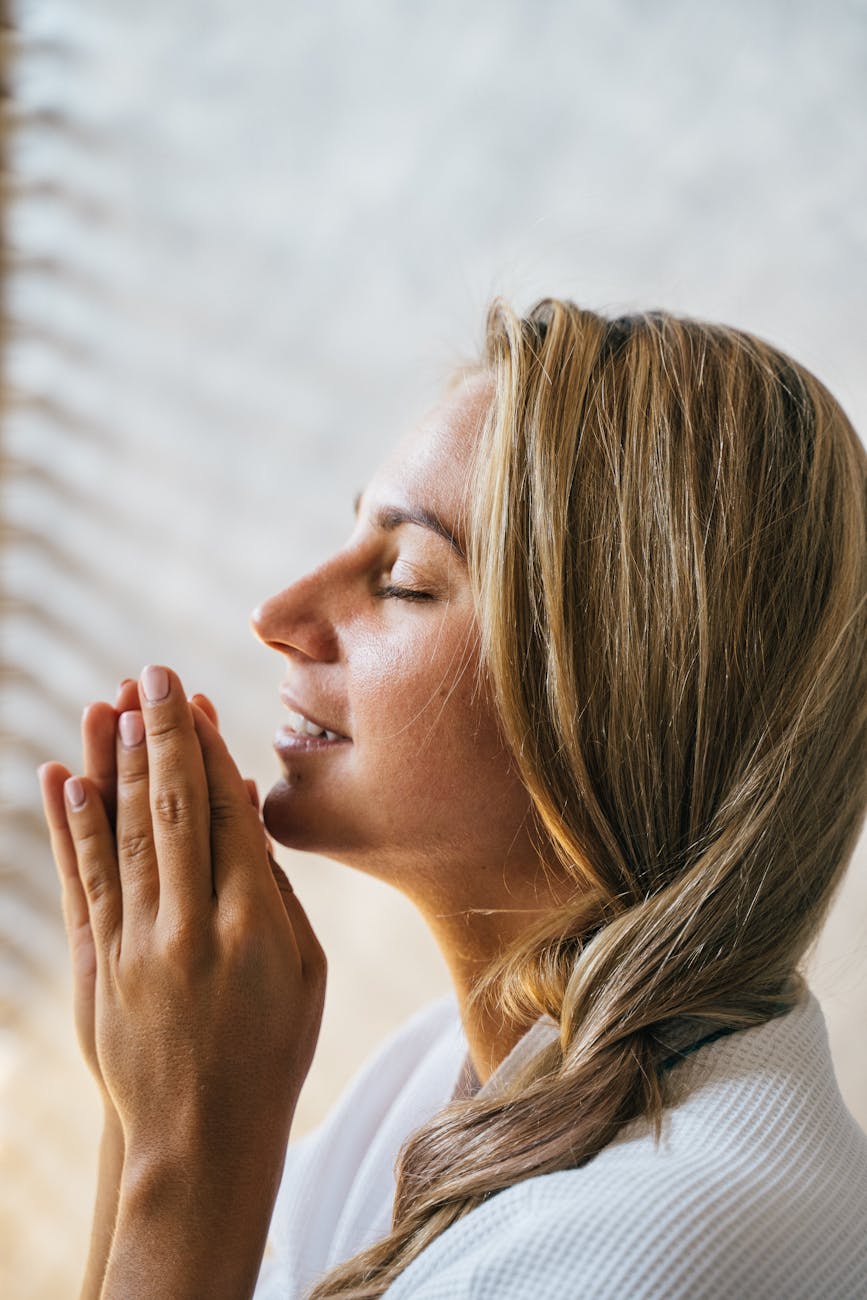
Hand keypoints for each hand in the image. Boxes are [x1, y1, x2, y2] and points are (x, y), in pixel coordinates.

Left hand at [40, 666, 324, 1184]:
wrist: (202, 1138)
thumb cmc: (272, 1047)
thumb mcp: (302, 967)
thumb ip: (272, 884)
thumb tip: (242, 807)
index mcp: (254, 925)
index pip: (223, 814)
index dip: (206, 750)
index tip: (193, 698)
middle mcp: (189, 927)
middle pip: (169, 811)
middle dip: (160, 735)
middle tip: (152, 672)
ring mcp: (135, 948)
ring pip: (121, 837)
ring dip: (113, 765)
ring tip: (109, 703)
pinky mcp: (96, 968)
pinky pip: (82, 884)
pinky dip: (71, 829)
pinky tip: (64, 779)